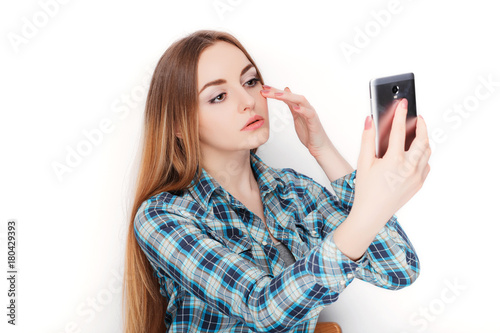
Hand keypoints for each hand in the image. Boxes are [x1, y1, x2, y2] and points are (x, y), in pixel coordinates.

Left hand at [260, 85, 333, 157]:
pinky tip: (295, 108)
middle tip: (265, 90)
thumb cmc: (308, 132)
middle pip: (291, 95)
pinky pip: (309, 113)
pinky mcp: (314, 122)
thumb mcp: (296, 116)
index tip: (263, 88)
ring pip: (301, 100)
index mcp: (299, 106)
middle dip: (278, 92)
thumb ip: (291, 105)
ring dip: (289, 97)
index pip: (286, 96)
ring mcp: (310, 113)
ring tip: (277, 95)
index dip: (274, 91)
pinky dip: (302, 110)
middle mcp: (305, 107)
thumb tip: (286, 91)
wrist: (319, 146)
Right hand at [352, 98, 430, 222]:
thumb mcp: (363, 162)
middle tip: (417, 118)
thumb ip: (367, 139)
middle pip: (422, 140)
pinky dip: (423, 156)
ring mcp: (416, 177)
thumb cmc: (366, 190)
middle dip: (422, 125)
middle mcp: (409, 168)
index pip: (399, 131)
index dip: (400, 115)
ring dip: (424, 140)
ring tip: (418, 133)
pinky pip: (426, 165)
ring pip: (427, 152)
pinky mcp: (419, 184)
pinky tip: (415, 154)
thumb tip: (369, 121)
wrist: (372, 213)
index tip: (402, 104)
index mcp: (394, 161)